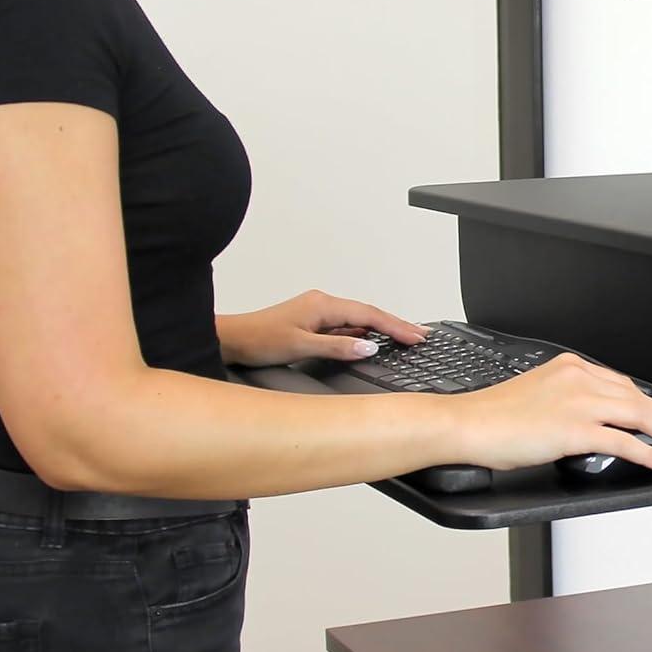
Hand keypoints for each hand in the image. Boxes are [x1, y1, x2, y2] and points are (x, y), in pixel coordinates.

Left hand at [216, 290, 427, 368]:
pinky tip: (373, 341)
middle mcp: (323, 304)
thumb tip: (369, 348)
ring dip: (382, 328)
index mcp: (323, 305)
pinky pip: (346, 326)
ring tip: (406, 337)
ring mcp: (318, 312)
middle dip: (396, 325)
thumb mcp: (300, 347)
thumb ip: (337, 348)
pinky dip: (363, 333)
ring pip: (358, 320)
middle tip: (421, 335)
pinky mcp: (313, 322)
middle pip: (368, 314)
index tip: (416, 336)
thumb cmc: (258, 340)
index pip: (369, 315)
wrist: (231, 339)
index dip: (395, 326)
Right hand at [446, 353, 651, 474]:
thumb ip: (569, 402)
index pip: (623, 384)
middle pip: (639, 397)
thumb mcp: (538, 396)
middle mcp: (578, 378)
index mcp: (569, 366)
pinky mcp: (575, 429)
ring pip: (641, 415)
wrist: (467, 424)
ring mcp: (578, 402)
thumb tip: (596, 424)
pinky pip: (625, 442)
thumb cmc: (493, 417)